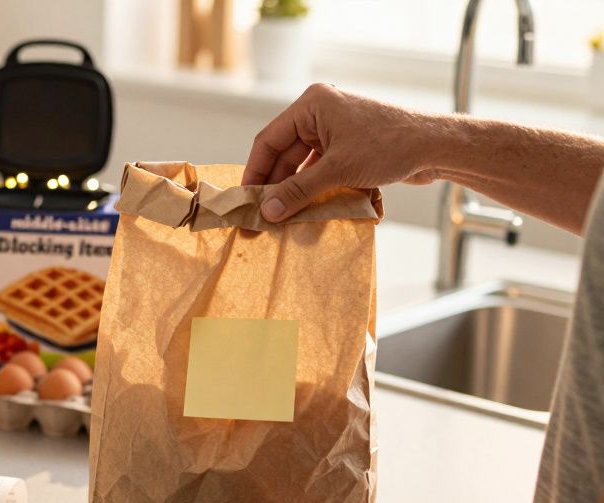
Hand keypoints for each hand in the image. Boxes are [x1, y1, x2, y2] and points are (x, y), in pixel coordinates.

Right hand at [244, 83, 441, 221]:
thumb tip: (267, 212)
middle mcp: (320, 114)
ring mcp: (335, 130)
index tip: (245, 201)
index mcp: (313, 104)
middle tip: (261, 217)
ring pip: (301, 165)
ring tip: (281, 218)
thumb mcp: (338, 170)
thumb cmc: (391, 145)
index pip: (269, 140)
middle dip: (274, 186)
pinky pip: (319, 170)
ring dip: (293, 191)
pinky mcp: (348, 147)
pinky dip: (312, 190)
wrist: (437, 147)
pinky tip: (304, 210)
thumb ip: (298, 191)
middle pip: (284, 155)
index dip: (255, 172)